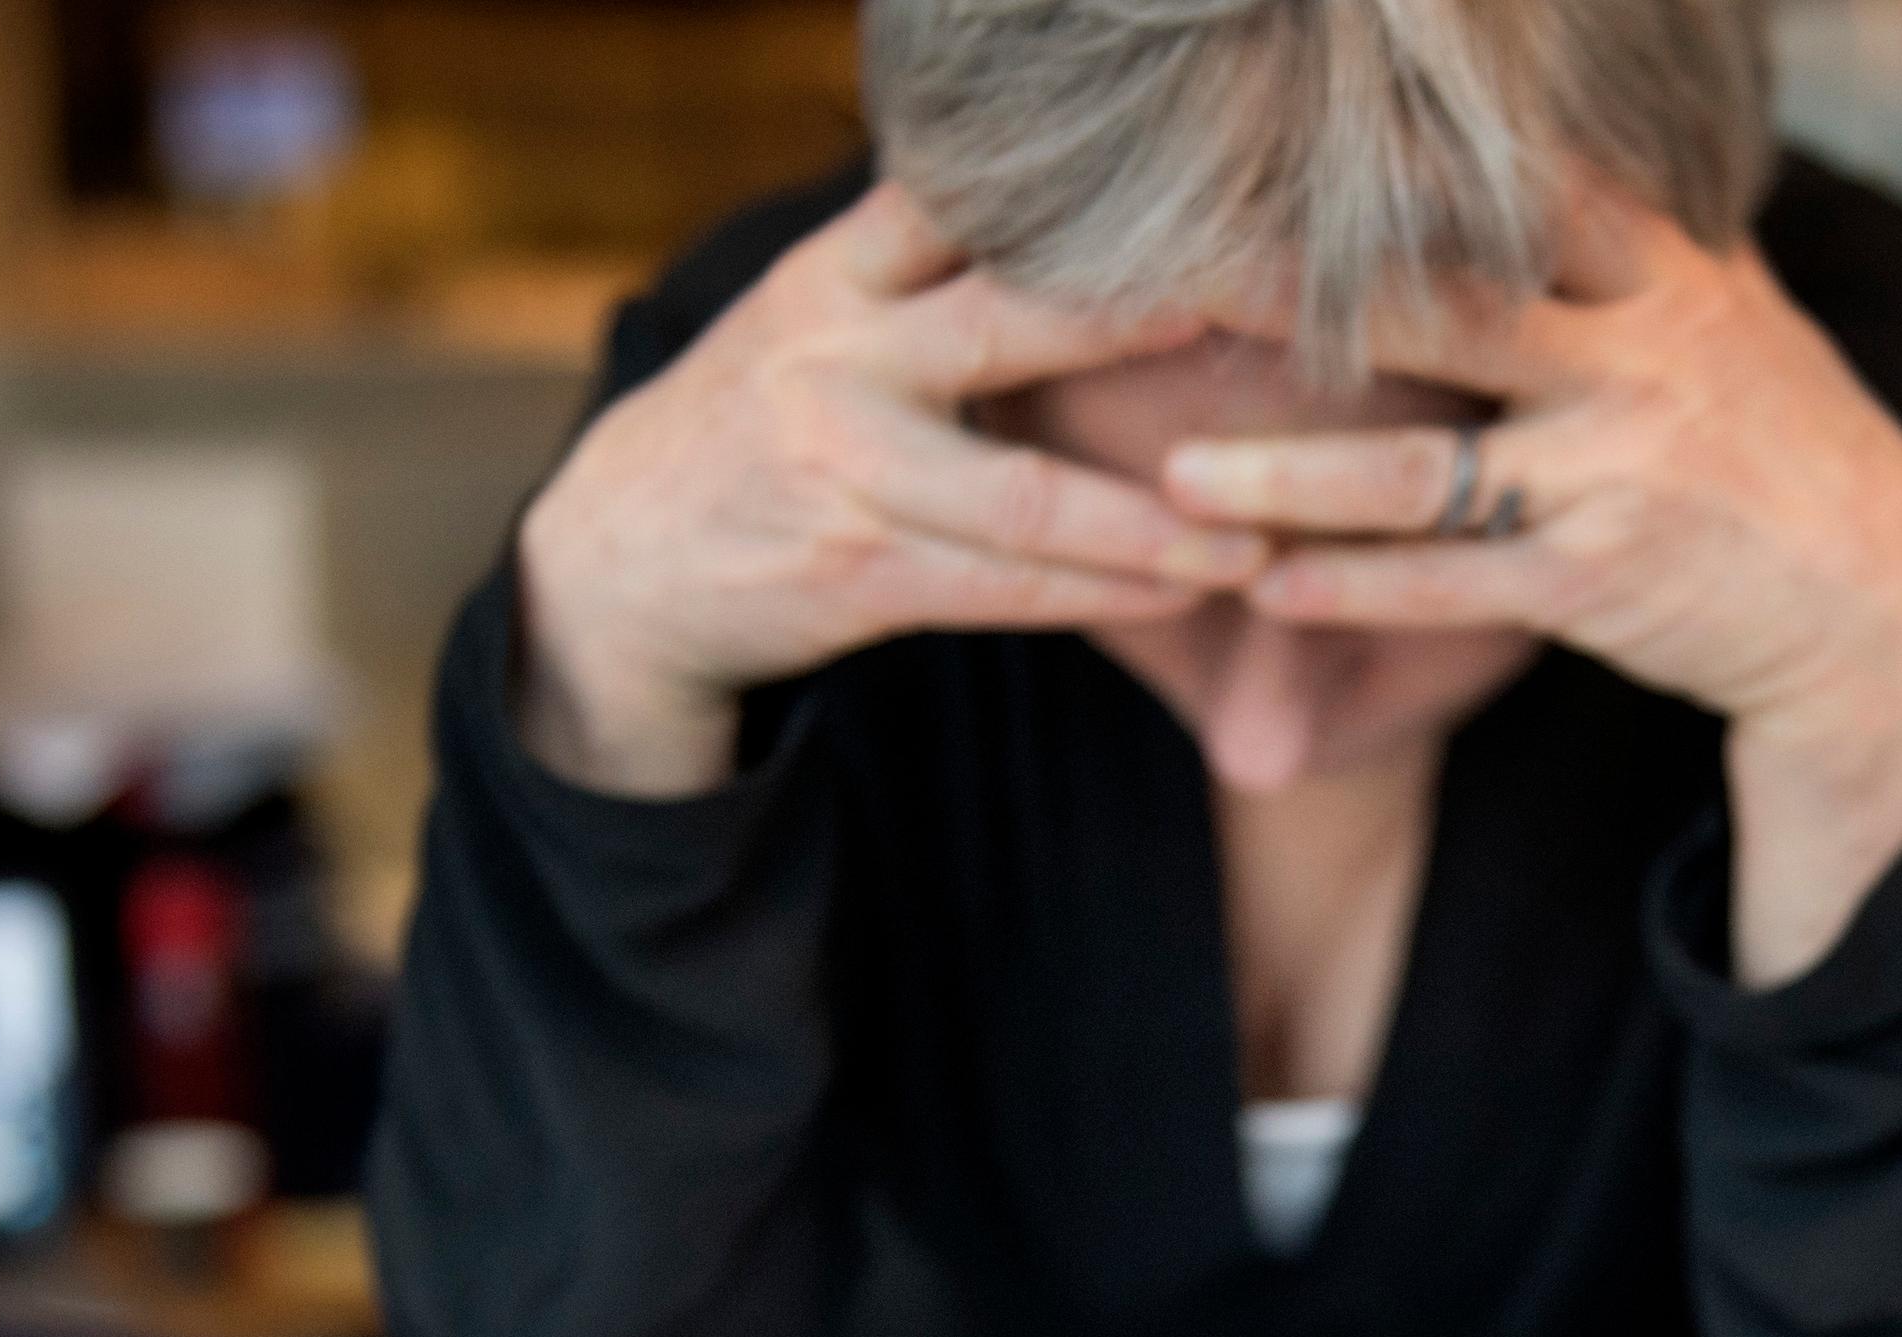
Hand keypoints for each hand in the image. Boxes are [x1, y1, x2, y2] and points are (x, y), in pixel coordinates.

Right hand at [514, 185, 1272, 796]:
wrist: (622, 559)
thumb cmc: (764, 421)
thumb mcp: (814, 309)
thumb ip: (923, 254)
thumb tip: (1063, 178)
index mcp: (836, 273)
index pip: (960, 204)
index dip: (1079, 193)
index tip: (1202, 184)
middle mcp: (836, 358)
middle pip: (1011, 326)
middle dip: (1145, 324)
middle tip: (1279, 316)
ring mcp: (845, 470)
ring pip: (1026, 495)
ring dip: (1156, 520)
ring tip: (1264, 528)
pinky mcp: (856, 574)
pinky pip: (1006, 590)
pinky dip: (1105, 593)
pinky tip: (1191, 586)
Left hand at [1161, 190, 1901, 985]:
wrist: (1876, 600)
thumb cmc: (1773, 440)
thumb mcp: (1724, 305)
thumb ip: (1625, 226)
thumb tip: (1544, 121)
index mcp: (1656, 266)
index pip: (1503, 187)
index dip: (1378, 167)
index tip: (1256, 146)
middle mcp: (1636, 351)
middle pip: (1433, 305)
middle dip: (1288, 297)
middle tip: (1158, 284)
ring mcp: (1618, 468)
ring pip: (1421, 468)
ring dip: (1288, 478)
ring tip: (1175, 483)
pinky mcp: (1605, 580)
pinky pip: (1454, 584)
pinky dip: (1359, 588)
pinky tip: (1267, 587)